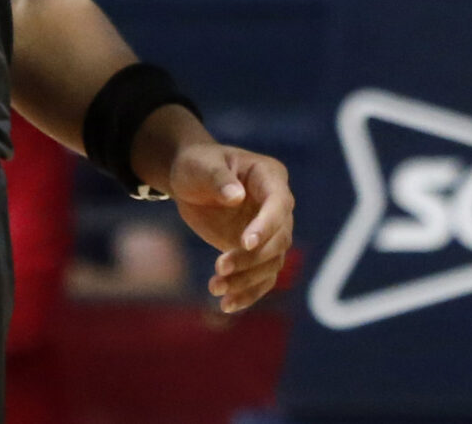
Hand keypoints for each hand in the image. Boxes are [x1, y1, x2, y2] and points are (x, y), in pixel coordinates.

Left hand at [166, 140, 294, 311]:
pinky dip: (249, 293)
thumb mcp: (202, 166)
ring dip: (248, 280)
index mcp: (270, 178)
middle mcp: (277, 206)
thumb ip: (219, 179)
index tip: (246, 243)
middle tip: (219, 268)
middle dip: (252, 258)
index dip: (267, 224)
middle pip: (279, 238)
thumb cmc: (198, 165)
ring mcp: (268, 230)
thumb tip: (236, 197)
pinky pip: (261, 276)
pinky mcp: (255, 250)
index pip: (279, 204)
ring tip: (215, 289)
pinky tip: (226, 305)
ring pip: (272, 262)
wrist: (191, 180)